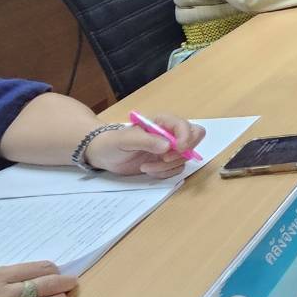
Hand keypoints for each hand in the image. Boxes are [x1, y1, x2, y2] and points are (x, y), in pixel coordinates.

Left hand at [84, 115, 204, 176]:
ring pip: (185, 158)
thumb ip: (146, 140)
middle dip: (183, 152)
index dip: (186, 136)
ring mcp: (169, 150)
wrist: (102, 155)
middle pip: (194, 138)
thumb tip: (167, 146)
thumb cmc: (112, 142)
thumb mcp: (126, 139)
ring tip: (146, 167)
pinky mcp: (165, 163)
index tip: (178, 148)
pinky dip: (164, 173)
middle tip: (165, 159)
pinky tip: (148, 170)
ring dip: (167, 166)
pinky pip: (176, 169)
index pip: (185, 126)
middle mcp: (169, 135)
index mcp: (162, 123)